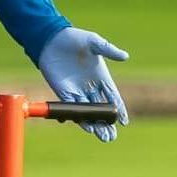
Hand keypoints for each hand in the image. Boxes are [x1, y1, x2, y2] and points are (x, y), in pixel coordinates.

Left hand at [37, 27, 128, 142]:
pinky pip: (73, 109)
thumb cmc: (74, 39)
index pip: (112, 97)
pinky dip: (80, 118)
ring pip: (88, 113)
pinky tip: (87, 127)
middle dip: (107, 124)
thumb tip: (125, 56)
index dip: (119, 110)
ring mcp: (77, 91)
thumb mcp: (94, 42)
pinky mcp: (63, 93)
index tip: (124, 122)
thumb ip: (109, 50)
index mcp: (101, 77)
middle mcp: (90, 87)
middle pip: (101, 110)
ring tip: (103, 137)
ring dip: (95, 125)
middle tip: (112, 137)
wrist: (51, 40)